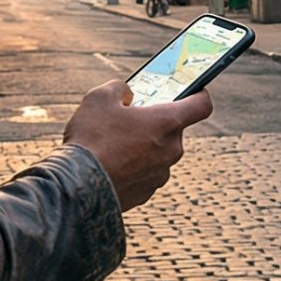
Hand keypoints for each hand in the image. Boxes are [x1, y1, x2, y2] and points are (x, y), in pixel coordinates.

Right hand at [61, 78, 211, 209]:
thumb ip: (119, 88)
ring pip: (158, 152)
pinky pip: (146, 173)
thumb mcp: (99, 98)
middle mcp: (171, 149)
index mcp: (167, 122)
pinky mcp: (147, 193)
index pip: (202, 105)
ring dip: (144, 146)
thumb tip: (127, 94)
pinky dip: (133, 167)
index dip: (199, 94)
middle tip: (131, 117)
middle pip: (173, 129)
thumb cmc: (91, 137)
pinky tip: (110, 164)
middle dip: (155, 122)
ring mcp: (160, 174)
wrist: (78, 186)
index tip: (192, 92)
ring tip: (114, 143)